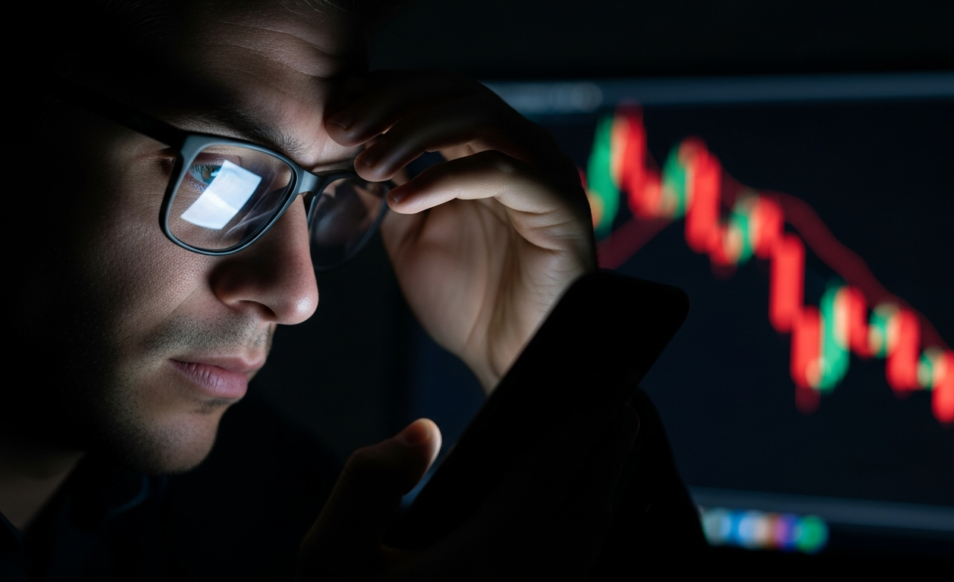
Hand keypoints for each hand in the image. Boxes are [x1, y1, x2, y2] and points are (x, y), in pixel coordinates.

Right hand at [297, 407, 638, 580]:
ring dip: (601, 489)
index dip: (587, 425)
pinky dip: (585, 526)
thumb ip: (368, 484)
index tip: (608, 390)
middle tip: (619, 408)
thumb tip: (426, 433)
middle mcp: (535, 580)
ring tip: (600, 450)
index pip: (557, 471)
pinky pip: (578, 563)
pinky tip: (570, 510)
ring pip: (592, 538)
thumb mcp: (334, 562)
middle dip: (608, 451)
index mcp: (494, 553)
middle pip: (591, 502)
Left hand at [325, 71, 595, 391]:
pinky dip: (443, 177)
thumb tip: (355, 153)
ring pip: (476, 117)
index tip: (336, 109)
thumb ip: (393, 190)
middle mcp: (518, 149)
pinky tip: (402, 199)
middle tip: (341, 128)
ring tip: (369, 166)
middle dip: (391, 104)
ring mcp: (540, 169)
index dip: (385, 93)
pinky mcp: (556, 199)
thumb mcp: (412, 237)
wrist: (516, 356)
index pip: (436, 94)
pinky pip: (497, 170)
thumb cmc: (473, 304)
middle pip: (454, 90)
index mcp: (486, 151)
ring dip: (412, 133)